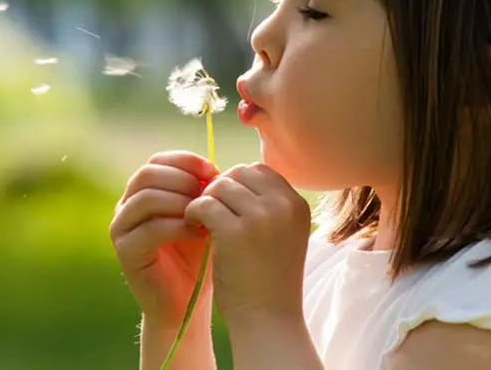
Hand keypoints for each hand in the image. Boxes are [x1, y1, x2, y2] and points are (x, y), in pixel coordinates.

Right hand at [109, 150, 220, 323]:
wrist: (185, 303)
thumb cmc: (197, 258)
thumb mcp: (202, 217)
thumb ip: (201, 192)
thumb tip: (214, 169)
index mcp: (142, 192)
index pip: (157, 161)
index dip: (185, 161)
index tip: (213, 170)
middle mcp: (125, 206)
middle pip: (147, 174)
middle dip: (182, 179)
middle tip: (209, 193)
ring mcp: (121, 228)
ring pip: (146, 198)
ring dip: (180, 202)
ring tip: (205, 214)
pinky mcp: (125, 252)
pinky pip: (149, 229)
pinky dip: (178, 227)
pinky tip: (199, 234)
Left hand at [184, 163, 311, 325]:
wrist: (267, 319)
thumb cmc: (269, 279)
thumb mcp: (280, 235)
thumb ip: (264, 205)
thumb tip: (229, 177)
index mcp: (297, 205)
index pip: (259, 171)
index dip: (237, 183)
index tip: (226, 204)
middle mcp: (283, 206)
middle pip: (238, 173)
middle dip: (219, 189)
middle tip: (209, 212)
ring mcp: (260, 217)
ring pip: (219, 186)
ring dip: (205, 200)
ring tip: (201, 222)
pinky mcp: (234, 231)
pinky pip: (203, 204)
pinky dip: (193, 212)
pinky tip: (194, 228)